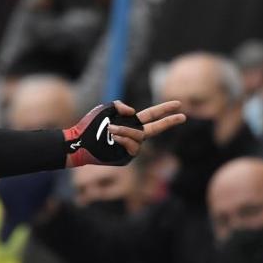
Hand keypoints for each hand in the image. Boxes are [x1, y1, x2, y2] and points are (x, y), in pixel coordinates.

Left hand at [63, 100, 184, 166]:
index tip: (178, 104)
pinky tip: (113, 137)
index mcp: (130, 122)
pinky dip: (123, 140)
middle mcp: (133, 134)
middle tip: (183, 117)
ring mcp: (130, 146)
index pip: (151, 115)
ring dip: (125, 131)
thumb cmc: (89, 126)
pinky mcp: (126, 157)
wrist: (79, 142)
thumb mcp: (104, 109)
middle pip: (156, 128)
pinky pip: (132, 147)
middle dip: (169, 122)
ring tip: (110, 129)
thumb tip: (132, 111)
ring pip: (139, 136)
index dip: (164, 110)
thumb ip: (119, 106)